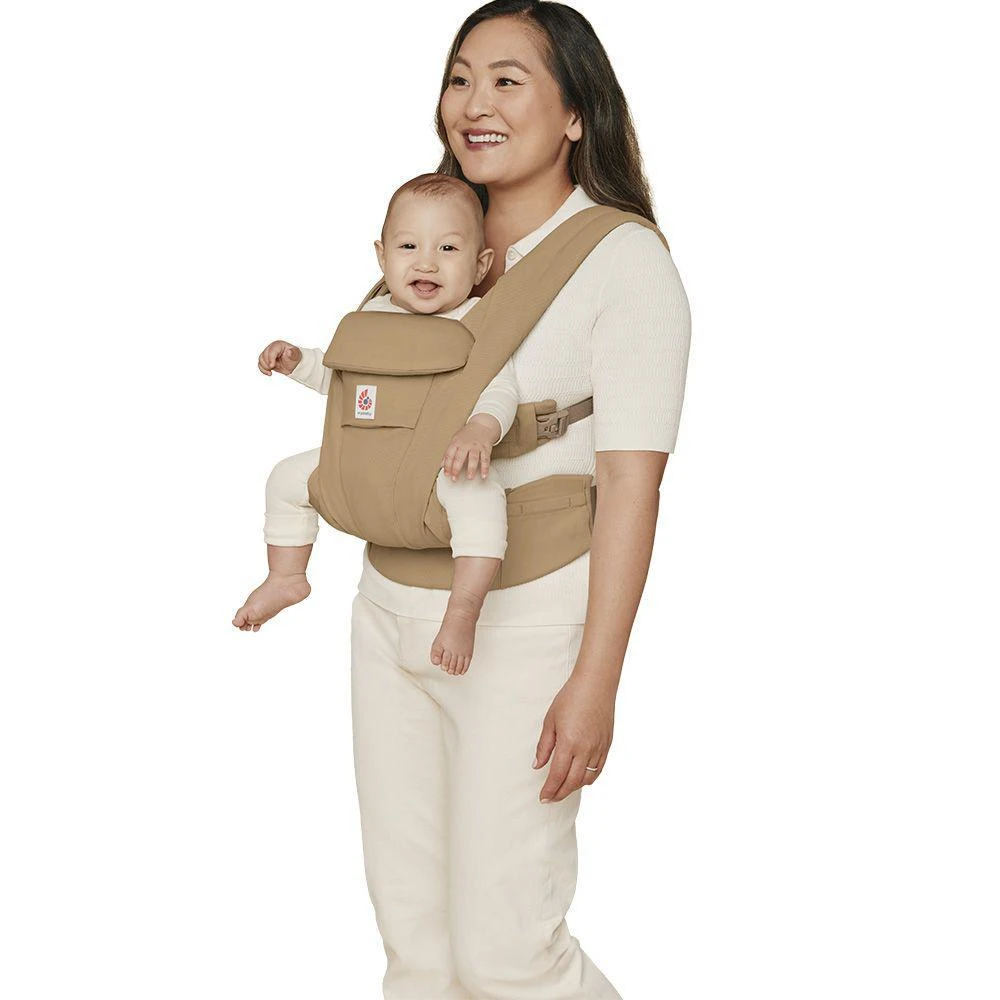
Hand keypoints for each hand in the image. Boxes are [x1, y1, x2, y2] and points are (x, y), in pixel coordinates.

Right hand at [258, 340, 301, 375]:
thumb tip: (289, 352)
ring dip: (265, 367)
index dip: (270, 358)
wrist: (293, 364)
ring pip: (261, 359)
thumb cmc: (294, 357)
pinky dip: (263, 369)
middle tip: (273, 367)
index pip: (271, 350)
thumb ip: (293, 353)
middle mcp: (272, 348)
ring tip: (271, 370)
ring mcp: (268, 354)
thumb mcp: (296, 355)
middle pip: (264, 355)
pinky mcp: (266, 360)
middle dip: (267, 363)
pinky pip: (260, 364)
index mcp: (278, 345)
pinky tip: (269, 373)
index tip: (272, 366)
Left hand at [440, 414, 499, 481]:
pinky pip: (485, 459)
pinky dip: (485, 468)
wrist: (482, 425)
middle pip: (460, 457)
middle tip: (455, 478)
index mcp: (456, 442)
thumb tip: (442, 464)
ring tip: (469, 477)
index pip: (449, 455)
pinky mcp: (485, 448)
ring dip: (471, 468)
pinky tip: (484, 475)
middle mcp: (466, 444)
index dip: (447, 465)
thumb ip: (449, 452)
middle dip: (456, 469)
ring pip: (473, 458)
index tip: (447, 474)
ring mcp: (476, 446)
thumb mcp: (455, 440)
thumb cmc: (467, 435)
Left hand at [533, 672, 615, 802]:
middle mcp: (586, 749)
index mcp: (569, 743)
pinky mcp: (607, 745)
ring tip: (563, 788)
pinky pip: (598, 769)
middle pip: (573, 782)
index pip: (557, 775)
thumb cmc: (571, 698)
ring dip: (574, 787)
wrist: (596, 684)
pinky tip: (580, 778)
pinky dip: (589, 778)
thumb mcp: (550, 720)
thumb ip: (544, 746)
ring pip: (587, 778)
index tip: (543, 797)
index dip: (550, 790)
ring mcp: (599, 748)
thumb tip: (537, 765)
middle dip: (560, 793)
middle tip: (550, 798)